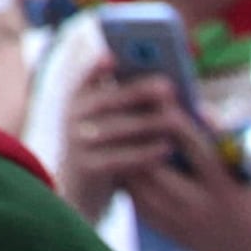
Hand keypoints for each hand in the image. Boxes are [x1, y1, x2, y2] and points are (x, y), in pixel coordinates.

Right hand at [51, 68, 189, 212]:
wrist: (79, 194)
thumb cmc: (105, 150)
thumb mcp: (106, 124)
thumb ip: (125, 105)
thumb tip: (165, 92)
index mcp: (78, 100)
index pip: (86, 77)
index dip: (97, 66)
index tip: (115, 55)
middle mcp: (73, 118)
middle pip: (108, 101)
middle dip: (139, 92)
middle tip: (169, 87)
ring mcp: (78, 144)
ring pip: (118, 129)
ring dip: (149, 123)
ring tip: (177, 121)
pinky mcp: (88, 169)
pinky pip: (121, 158)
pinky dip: (146, 153)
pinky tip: (167, 149)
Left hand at [118, 106, 250, 250]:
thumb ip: (226, 146)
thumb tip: (197, 111)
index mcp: (227, 189)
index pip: (192, 145)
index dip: (174, 117)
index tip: (163, 94)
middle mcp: (202, 209)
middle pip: (155, 169)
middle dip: (140, 139)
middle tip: (130, 113)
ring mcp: (186, 227)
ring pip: (140, 191)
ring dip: (130, 163)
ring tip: (122, 138)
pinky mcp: (178, 238)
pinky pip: (142, 211)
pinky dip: (133, 188)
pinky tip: (128, 169)